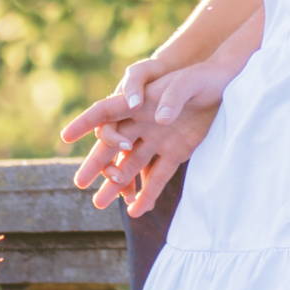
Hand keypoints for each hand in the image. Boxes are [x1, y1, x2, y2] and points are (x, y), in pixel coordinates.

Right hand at [64, 59, 229, 215]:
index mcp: (138, 101)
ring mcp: (157, 140)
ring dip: (116, 184)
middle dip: (96, 164)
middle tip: (79, 183)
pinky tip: (136, 211)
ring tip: (99, 204)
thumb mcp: (188, 82)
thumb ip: (173, 97)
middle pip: (112, 146)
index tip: (65, 136)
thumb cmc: (202, 78)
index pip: (105, 111)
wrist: (224, 88)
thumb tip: (161, 120)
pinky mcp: (176, 153)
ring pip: (130, 166)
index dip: (85, 122)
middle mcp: (141, 123)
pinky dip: (148, 194)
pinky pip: (158, 176)